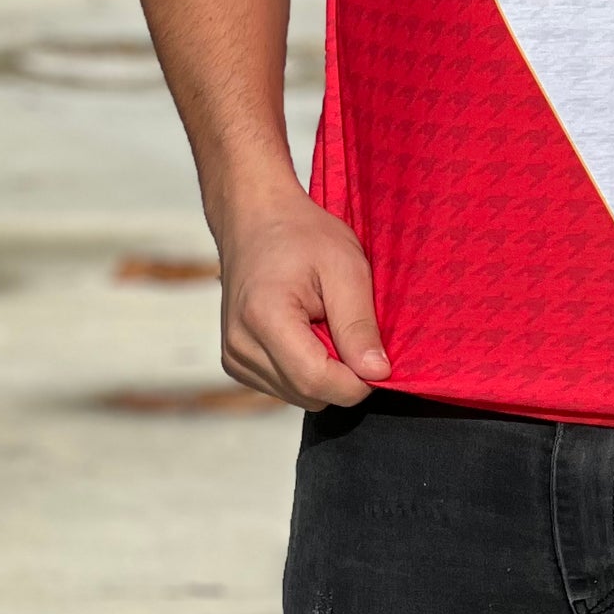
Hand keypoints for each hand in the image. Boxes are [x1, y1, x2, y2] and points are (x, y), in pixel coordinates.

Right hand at [215, 180, 390, 410]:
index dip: (358, 381)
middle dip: (343, 373)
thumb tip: (377, 374)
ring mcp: (233, 357)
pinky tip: (306, 330)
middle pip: (309, 393)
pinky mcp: (236, 362)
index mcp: (264, 318)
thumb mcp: (346, 267)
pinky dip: (306, 367)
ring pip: (299, 395)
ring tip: (324, 321)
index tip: (380, 359)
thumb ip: (359, 324)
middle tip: (348, 325)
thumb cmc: (302, 234)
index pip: (317, 381)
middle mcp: (239, 346)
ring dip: (324, 370)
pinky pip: (286, 386)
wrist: (256, 218)